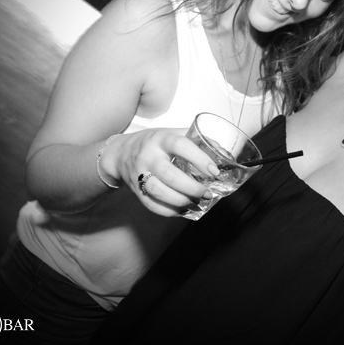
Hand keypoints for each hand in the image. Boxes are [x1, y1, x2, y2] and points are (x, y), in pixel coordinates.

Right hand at [102, 128, 218, 216]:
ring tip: (196, 202)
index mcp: (161, 139)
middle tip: (207, 193)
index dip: (199, 158)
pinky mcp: (136, 190)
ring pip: (158, 191)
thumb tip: (222, 152)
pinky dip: (169, 211)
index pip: (180, 145)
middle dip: (192, 188)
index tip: (214, 171)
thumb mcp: (172, 133)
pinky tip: (182, 210)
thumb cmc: (155, 143)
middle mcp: (148, 155)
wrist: (121, 153)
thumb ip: (196, 140)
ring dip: (181, 200)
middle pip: (169, 175)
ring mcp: (139, 174)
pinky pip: (151, 205)